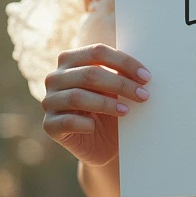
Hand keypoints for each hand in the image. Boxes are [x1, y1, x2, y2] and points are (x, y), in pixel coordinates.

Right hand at [42, 43, 151, 165]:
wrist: (103, 144)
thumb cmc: (111, 108)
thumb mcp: (117, 88)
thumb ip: (122, 74)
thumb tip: (142, 71)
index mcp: (71, 60)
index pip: (97, 52)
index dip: (124, 62)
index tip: (146, 77)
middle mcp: (55, 77)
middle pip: (89, 74)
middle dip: (121, 84)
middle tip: (143, 95)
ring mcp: (50, 101)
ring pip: (77, 97)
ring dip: (106, 104)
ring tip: (126, 110)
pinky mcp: (49, 125)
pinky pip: (66, 121)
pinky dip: (84, 123)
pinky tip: (95, 127)